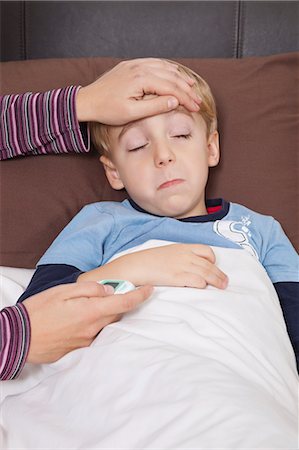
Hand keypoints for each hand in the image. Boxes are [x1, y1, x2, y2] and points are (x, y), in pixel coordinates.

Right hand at [23, 281, 152, 363]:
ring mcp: (86, 342)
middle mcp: (93, 329)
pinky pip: (95, 335)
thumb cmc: (39, 311)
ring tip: (91, 307)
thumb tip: (109, 290)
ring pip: (106, 325)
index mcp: (90, 311)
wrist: (19, 337)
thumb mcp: (63, 290)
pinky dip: (95, 326)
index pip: (124, 303)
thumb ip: (89, 288)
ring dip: (107, 315)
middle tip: (115, 292)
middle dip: (121, 303)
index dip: (140, 295)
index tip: (150, 289)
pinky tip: (81, 320)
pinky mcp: (79, 350)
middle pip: (117, 315)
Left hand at [76, 58, 200, 123]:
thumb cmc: (107, 110)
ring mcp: (135, 65)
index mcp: (141, 79)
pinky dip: (167, 70)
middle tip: (197, 101)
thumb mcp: (132, 113)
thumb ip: (154, 106)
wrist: (88, 101)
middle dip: (186, 89)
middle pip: (171, 77)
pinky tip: (173, 75)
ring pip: (164, 68)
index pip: (171, 88)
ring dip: (179, 78)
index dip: (186, 98)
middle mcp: (140, 68)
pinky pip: (154, 64)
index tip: (196, 107)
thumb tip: (174, 101)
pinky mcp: (131, 66)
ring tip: (191, 87)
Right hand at [79, 244, 227, 289]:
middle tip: (225, 282)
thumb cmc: (146, 262)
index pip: (205, 250)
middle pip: (209, 263)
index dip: (212, 260)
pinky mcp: (176, 277)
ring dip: (216, 280)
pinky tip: (204, 288)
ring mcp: (181, 265)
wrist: (133, 266)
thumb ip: (176, 258)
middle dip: (219, 273)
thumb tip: (185, 267)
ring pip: (207, 272)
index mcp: (181, 248)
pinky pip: (196, 280)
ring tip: (222, 287)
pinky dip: (203, 284)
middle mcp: (184, 255)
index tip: (213, 267)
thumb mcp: (164, 255)